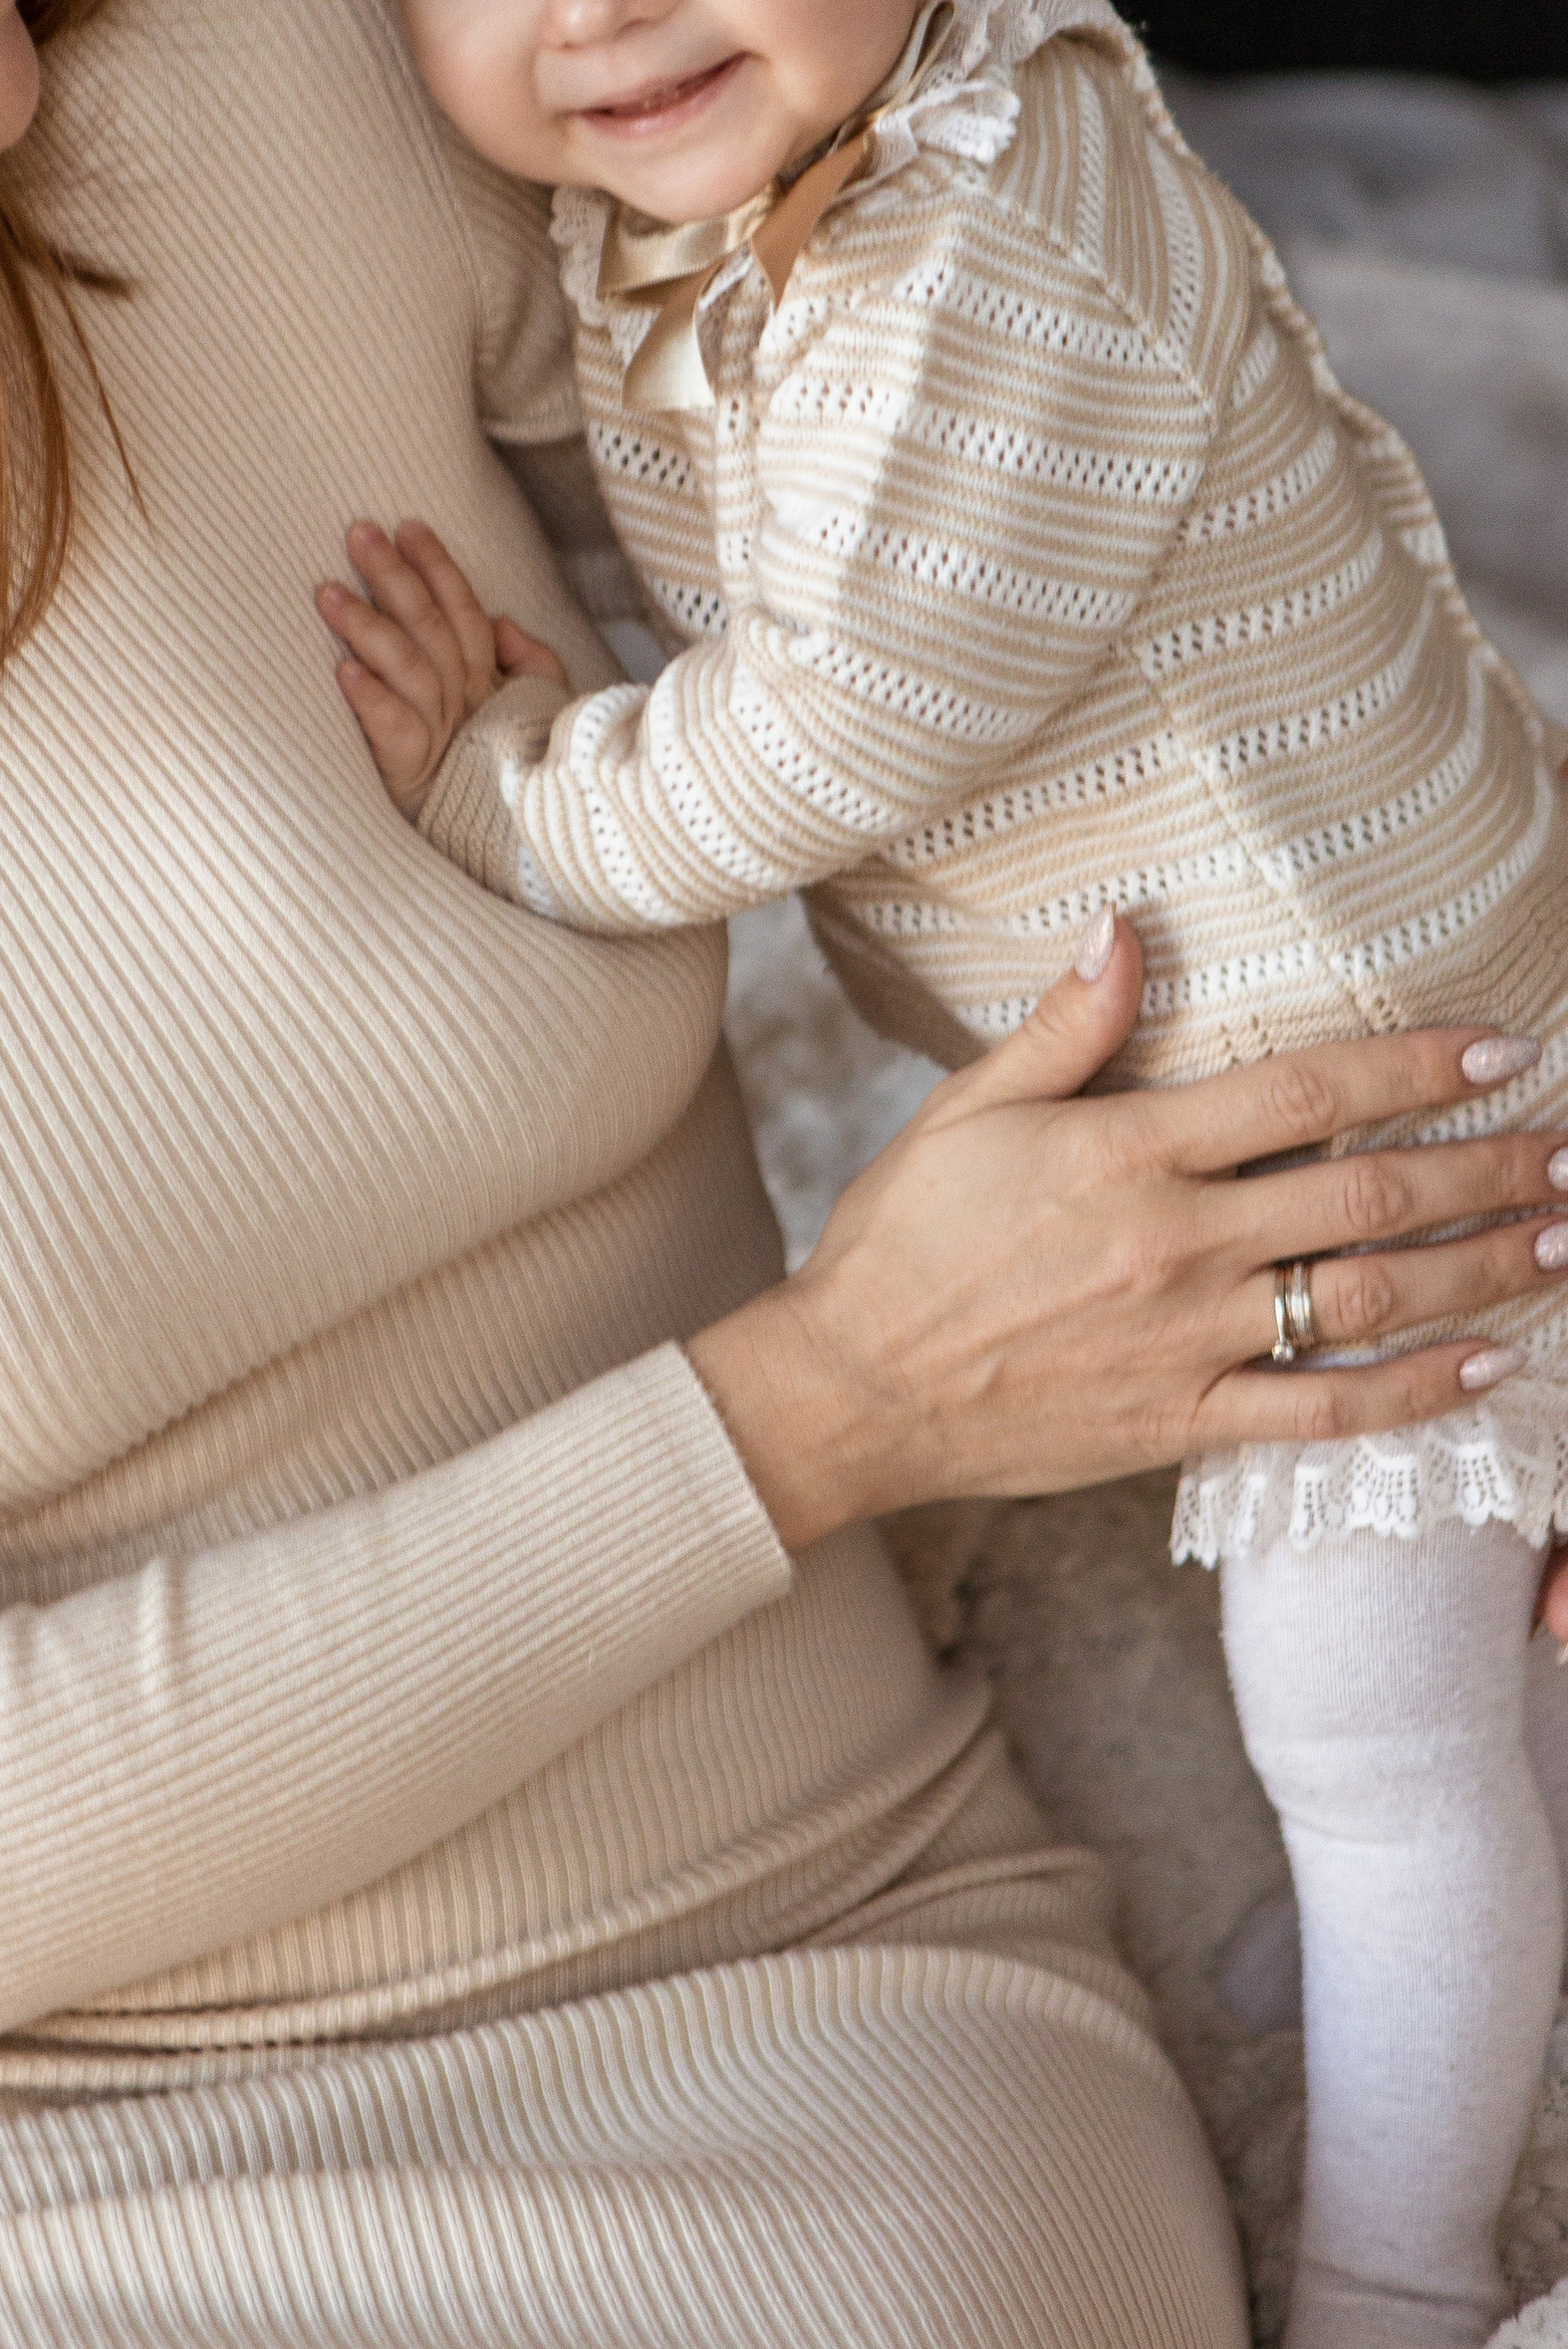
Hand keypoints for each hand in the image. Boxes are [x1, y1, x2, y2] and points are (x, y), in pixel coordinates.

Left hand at [315, 517, 569, 811]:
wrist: (522, 855)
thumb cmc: (515, 779)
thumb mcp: (538, 714)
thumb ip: (530, 663)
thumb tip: (502, 619)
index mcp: (489, 684)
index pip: (464, 612)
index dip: (438, 567)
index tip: (407, 525)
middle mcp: (467, 702)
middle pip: (430, 628)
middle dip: (394, 577)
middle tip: (358, 533)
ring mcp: (443, 737)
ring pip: (409, 668)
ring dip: (368, 627)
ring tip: (327, 593)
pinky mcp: (416, 777)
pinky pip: (395, 730)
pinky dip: (372, 699)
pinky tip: (343, 671)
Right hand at [690, 918, 1564, 1552]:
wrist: (852, 1388)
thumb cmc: (903, 1238)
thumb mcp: (968, 1107)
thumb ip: (1065, 1024)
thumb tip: (1126, 927)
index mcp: (1129, 1152)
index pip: (1305, 1094)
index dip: (1414, 1070)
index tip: (1499, 1054)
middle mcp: (1177, 1243)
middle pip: (1367, 1197)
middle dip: (1486, 1170)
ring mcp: (1188, 1339)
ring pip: (1368, 1301)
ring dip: (1480, 1271)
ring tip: (1561, 1244)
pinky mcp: (1184, 1421)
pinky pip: (1324, 1411)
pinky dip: (1415, 1392)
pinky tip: (1489, 1369)